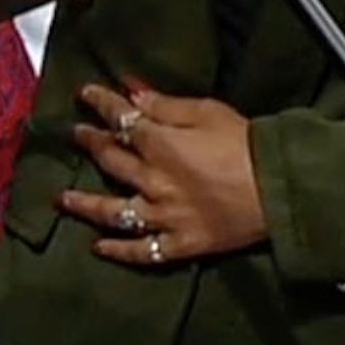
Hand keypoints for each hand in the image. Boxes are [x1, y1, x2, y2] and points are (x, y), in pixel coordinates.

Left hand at [57, 80, 267, 267]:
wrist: (282, 189)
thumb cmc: (248, 145)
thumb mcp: (207, 112)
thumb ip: (165, 105)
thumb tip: (132, 93)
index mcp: (161, 145)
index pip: (121, 120)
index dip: (101, 104)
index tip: (86, 94)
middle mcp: (154, 181)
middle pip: (111, 161)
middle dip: (90, 144)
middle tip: (75, 135)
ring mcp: (165, 216)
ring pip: (114, 212)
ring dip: (84, 205)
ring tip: (62, 200)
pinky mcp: (182, 243)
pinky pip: (143, 251)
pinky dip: (119, 251)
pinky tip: (98, 248)